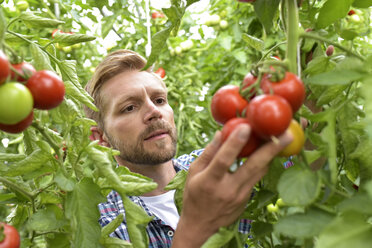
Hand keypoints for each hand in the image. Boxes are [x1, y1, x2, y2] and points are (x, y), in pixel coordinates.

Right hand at [172, 124, 291, 247]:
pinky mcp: (247, 200)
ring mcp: (240, 197)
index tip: (246, 127)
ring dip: (272, 155)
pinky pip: (256, 178)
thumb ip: (208, 153)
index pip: (224, 160)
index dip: (235, 143)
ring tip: (283, 138)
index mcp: (210, 181)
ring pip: (260, 172)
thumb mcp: (194, 172)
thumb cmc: (194, 194)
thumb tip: (221, 133)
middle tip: (286, 134)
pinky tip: (268, 152)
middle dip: (271, 149)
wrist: (200, 224)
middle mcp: (228, 190)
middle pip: (253, 166)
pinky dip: (262, 164)